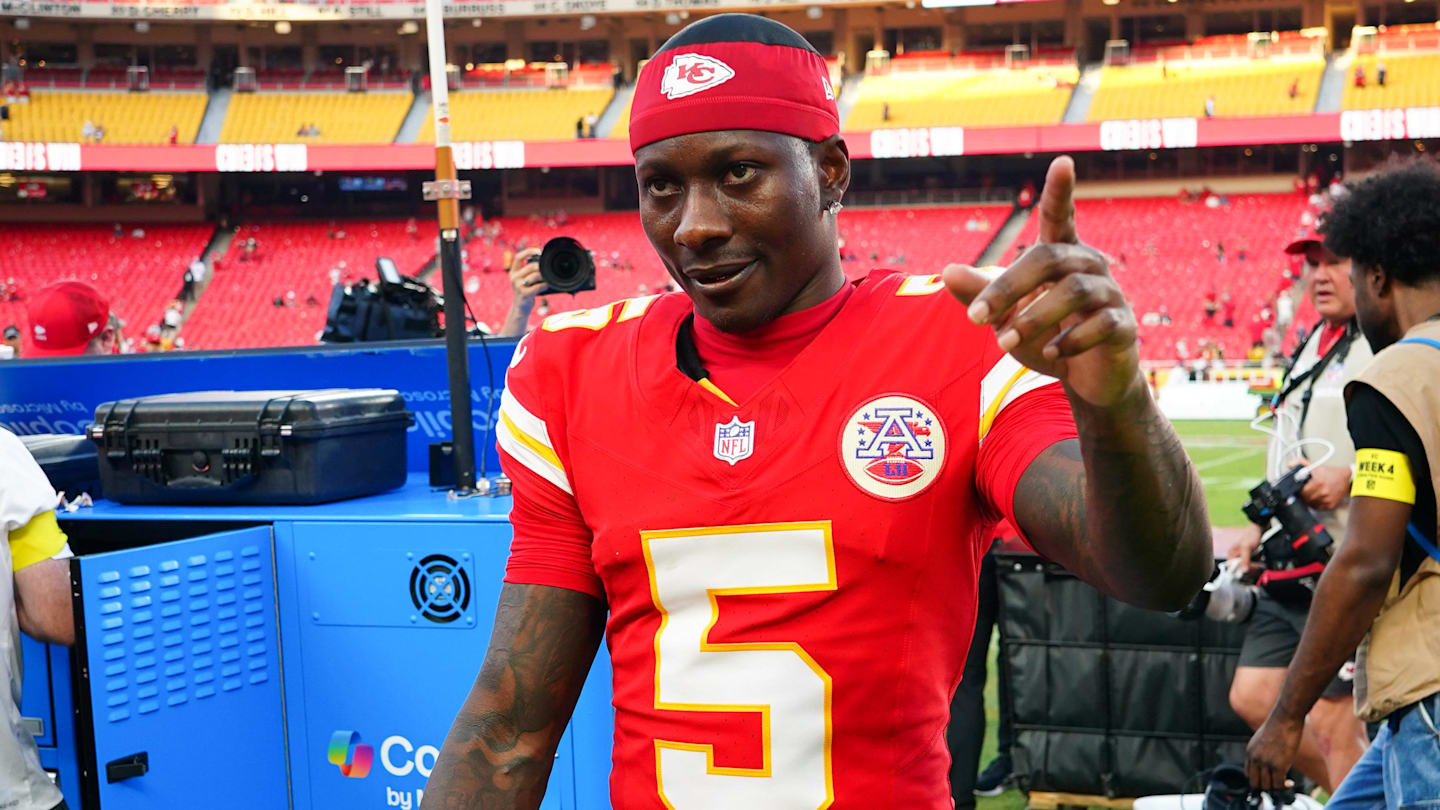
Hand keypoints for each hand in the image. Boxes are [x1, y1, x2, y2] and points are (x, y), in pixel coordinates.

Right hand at [508, 247, 544, 308]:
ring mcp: (518, 286)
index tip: (538, 251)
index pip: (518, 257)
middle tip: (548, 269)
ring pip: (535, 276)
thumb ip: (529, 271)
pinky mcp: (524, 294)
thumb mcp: (523, 280)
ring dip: (544, 276)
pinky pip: (538, 286)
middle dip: (541, 267)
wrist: (520, 308)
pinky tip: (547, 285)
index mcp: (513, 272)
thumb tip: (543, 262)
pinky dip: (545, 285)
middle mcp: (514, 278)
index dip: (528, 251)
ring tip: (548, 278)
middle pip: (531, 266)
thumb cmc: (525, 291)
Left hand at [943, 156, 1140, 407]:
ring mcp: (1111, 294)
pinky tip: (1052, 354)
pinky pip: (1101, 324)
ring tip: (1005, 342)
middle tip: (975, 318)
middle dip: (1007, 287)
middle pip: (1048, 258)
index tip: (1063, 161)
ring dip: (1034, 317)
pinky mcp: (1124, 326)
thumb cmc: (1044, 337)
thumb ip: (979, 294)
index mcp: (1061, 256)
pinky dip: (1071, 339)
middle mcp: (1089, 265)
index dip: (1060, 191)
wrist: (1085, 381)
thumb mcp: (1005, 317)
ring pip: (1075, 290)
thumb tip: (946, 272)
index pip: (1060, 216)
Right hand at [1228, 522, 1263, 574]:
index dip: (1239, 572)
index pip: (1231, 570)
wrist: (1259, 532)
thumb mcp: (1246, 548)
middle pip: (1240, 572)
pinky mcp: (1250, 561)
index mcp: (1231, 556)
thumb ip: (1244, 559)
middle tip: (1256, 565)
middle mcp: (1236, 559)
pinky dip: (1257, 567)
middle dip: (1249, 569)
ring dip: (1254, 568)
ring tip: (1258, 562)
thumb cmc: (1250, 537)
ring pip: (1248, 571)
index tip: (1247, 571)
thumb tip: (1244, 571)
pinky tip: (1259, 562)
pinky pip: (1253, 568)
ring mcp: (1243, 561)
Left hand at [1245, 714, 1301, 791]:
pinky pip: (1279, 784)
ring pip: (1267, 786)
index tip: (1269, 781)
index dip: (1259, 780)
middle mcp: (1255, 758)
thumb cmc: (1279, 726)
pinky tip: (1291, 783)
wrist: (1285, 718)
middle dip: (1266, 787)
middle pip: (1255, 783)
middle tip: (1277, 785)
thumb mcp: (1264, 739)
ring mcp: (1265, 762)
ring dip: (1277, 788)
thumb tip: (1271, 763)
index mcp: (1249, 751)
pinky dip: (1285, 787)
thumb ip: (1263, 751)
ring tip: (1285, 783)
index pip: (1249, 774)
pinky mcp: (1278, 765)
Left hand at [1299, 464, 1349, 510]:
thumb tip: (1290, 465)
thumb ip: (1300, 463)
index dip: (1298, 489)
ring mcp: (1326, 499)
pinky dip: (1315, 503)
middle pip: (1305, 498)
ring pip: (1310, 503)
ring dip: (1308, 499)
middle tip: (1304, 490)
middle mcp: (1323, 492)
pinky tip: (1317, 497)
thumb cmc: (1331, 473)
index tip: (1298, 488)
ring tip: (1311, 493)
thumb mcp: (1315, 465)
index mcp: (1318, 482)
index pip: (1301, 491)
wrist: (1346, 479)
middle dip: (1303, 494)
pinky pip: (1317, 507)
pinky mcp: (1330, 505)